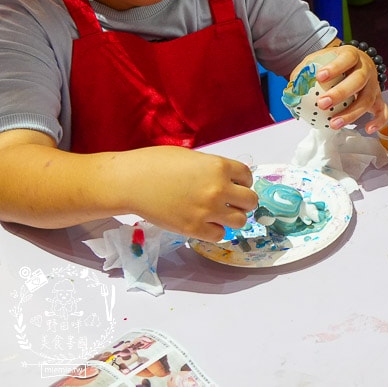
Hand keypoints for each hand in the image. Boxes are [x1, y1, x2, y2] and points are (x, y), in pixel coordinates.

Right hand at [122, 146, 257, 241]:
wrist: (130, 182)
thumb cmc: (155, 164)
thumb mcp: (192, 157)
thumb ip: (212, 169)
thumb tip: (225, 180)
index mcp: (219, 166)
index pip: (248, 177)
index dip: (243, 182)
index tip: (236, 185)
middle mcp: (218, 189)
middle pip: (250, 201)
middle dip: (243, 202)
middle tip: (232, 203)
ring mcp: (207, 210)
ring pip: (240, 221)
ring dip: (233, 218)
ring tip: (221, 215)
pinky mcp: (193, 228)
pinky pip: (220, 235)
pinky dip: (216, 231)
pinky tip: (206, 224)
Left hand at [301, 44, 387, 133]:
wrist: (354, 63)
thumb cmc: (334, 63)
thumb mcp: (319, 59)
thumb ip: (305, 72)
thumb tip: (291, 91)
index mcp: (352, 55)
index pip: (346, 58)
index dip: (335, 67)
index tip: (319, 77)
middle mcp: (366, 69)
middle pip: (358, 81)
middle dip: (340, 93)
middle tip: (323, 104)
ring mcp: (374, 85)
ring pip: (368, 100)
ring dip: (351, 114)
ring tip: (334, 124)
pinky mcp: (378, 99)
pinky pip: (383, 111)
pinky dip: (378, 122)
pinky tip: (367, 129)